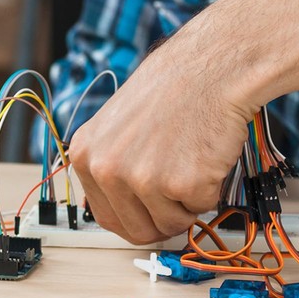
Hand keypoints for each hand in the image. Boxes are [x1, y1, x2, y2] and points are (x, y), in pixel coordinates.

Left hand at [68, 11, 255, 243]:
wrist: (212, 68)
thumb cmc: (173, 89)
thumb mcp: (117, 126)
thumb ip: (113, 165)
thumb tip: (122, 207)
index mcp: (86, 156)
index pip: (105, 217)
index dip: (134, 220)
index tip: (150, 215)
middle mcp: (107, 170)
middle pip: (136, 230)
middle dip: (162, 220)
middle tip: (179, 198)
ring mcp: (142, 179)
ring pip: (171, 223)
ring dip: (188, 202)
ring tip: (191, 161)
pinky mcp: (181, 184)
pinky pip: (200, 209)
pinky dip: (210, 189)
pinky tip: (205, 155)